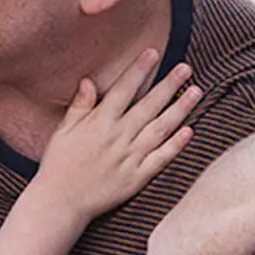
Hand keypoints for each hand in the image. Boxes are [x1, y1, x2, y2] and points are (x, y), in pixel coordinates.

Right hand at [34, 48, 200, 219]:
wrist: (60, 202)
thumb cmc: (59, 165)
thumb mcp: (63, 131)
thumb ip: (80, 106)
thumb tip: (90, 80)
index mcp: (99, 123)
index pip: (123, 90)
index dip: (139, 70)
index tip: (153, 52)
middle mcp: (118, 137)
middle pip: (149, 106)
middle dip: (169, 85)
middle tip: (186, 69)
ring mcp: (129, 158)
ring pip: (160, 129)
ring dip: (180, 110)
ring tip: (196, 92)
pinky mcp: (136, 178)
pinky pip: (160, 159)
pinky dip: (175, 145)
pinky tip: (190, 131)